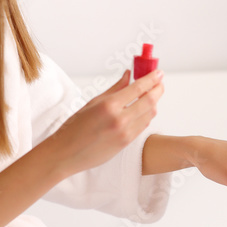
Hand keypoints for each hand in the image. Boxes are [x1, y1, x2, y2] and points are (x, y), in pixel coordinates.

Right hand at [46, 69, 163, 175]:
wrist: (66, 154)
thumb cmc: (75, 127)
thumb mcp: (93, 103)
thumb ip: (115, 88)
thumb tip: (128, 74)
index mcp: (109, 105)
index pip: (138, 88)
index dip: (152, 78)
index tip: (159, 72)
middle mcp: (120, 119)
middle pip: (150, 101)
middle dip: (158, 89)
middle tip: (159, 82)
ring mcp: (125, 133)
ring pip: (150, 114)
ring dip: (153, 102)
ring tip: (151, 94)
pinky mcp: (127, 143)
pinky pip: (143, 125)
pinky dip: (146, 115)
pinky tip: (143, 109)